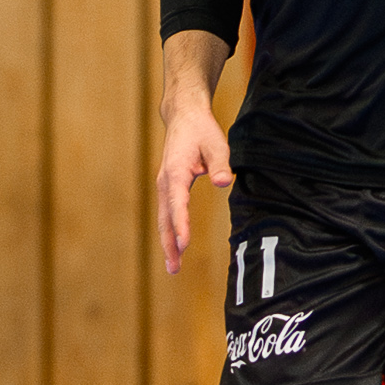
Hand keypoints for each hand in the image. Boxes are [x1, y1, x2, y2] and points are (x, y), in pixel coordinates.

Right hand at [156, 103, 233, 272]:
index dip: (181, 225)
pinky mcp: (168, 187)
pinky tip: (175, 246)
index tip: (184, 245)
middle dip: (169, 244)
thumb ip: (219, 163)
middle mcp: (165, 182)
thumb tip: (222, 182)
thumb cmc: (201, 130)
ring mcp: (164, 185)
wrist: (184, 116)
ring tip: (173, 266)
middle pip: (165, 218)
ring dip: (167, 242)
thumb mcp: (216, 143)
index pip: (178, 204)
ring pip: (163, 219)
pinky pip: (166, 213)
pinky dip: (169, 231)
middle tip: (174, 268)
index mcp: (175, 172)